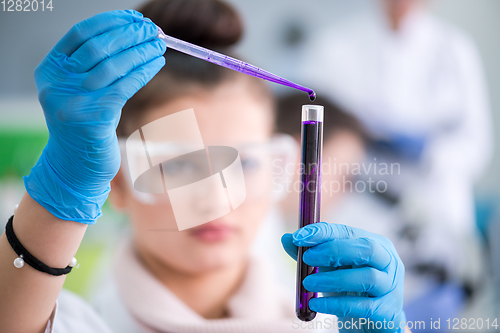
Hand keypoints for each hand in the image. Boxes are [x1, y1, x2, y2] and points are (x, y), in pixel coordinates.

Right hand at [24, 10, 165, 222]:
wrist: (75, 165)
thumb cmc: (83, 124)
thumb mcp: (79, 91)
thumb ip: (94, 66)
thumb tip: (130, 35)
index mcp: (50, 71)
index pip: (79, 34)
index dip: (109, 22)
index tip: (133, 17)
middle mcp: (57, 83)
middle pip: (98, 47)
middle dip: (130, 35)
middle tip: (153, 29)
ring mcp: (72, 101)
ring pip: (114, 66)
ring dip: (141, 51)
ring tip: (160, 44)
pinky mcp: (93, 118)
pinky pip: (125, 86)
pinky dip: (143, 71)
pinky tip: (157, 63)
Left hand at [282, 222, 405, 332]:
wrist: (369, 323)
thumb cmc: (349, 290)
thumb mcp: (329, 269)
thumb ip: (310, 254)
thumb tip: (286, 238)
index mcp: (374, 244)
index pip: (349, 232)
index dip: (323, 232)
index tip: (299, 236)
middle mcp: (387, 261)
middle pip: (366, 249)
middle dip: (334, 250)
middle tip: (307, 257)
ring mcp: (391, 286)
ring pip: (367, 277)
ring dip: (333, 279)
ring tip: (308, 283)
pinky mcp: (388, 311)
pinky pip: (363, 307)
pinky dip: (337, 304)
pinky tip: (316, 304)